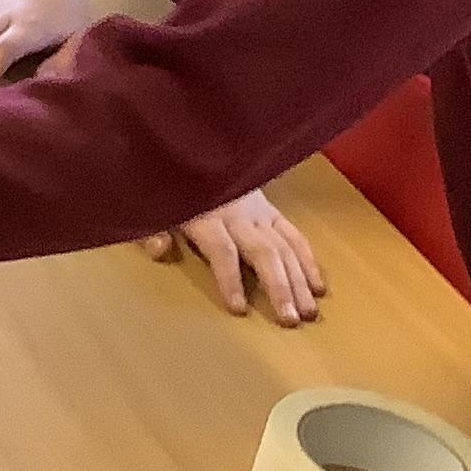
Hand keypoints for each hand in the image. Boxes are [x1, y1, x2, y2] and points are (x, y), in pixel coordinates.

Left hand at [143, 188, 327, 326]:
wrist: (195, 151)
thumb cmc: (172, 189)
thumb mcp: (152, 207)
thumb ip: (151, 229)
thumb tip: (159, 249)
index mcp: (206, 215)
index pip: (222, 250)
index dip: (230, 279)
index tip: (239, 308)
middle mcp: (238, 214)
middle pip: (263, 252)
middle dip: (278, 287)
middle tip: (290, 320)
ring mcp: (260, 212)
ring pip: (285, 247)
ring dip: (299, 281)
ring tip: (309, 312)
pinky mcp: (273, 211)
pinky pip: (295, 236)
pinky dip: (309, 261)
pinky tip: (318, 287)